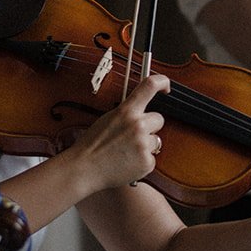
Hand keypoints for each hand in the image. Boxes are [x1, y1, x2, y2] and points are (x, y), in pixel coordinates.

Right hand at [69, 73, 169, 189]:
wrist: (84, 169)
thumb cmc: (92, 146)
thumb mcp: (107, 120)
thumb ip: (126, 114)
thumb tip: (140, 110)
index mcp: (126, 112)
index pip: (150, 86)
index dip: (162, 81)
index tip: (166, 86)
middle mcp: (138, 125)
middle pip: (159, 119)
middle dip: (150, 126)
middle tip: (133, 136)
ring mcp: (143, 144)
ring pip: (156, 140)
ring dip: (146, 145)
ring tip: (126, 152)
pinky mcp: (147, 162)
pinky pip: (152, 158)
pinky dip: (142, 162)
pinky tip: (127, 163)